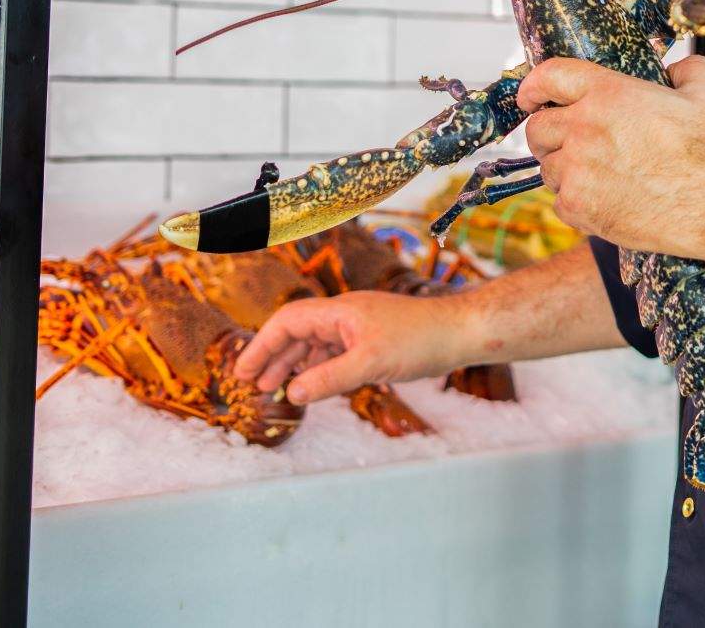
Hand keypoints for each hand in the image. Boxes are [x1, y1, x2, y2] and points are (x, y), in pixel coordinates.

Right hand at [230, 291, 468, 404]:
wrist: (461, 332)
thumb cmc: (420, 340)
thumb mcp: (370, 364)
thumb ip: (329, 379)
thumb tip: (293, 393)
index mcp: (340, 311)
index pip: (287, 322)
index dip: (262, 345)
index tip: (242, 371)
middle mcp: (346, 315)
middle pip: (297, 331)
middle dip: (273, 356)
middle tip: (252, 384)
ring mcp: (360, 326)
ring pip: (316, 342)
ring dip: (294, 363)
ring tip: (276, 387)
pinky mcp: (373, 339)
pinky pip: (335, 351)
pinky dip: (319, 366)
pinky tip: (313, 383)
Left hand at [516, 54, 704, 258]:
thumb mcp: (704, 94)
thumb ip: (685, 70)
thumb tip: (674, 68)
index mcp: (607, 93)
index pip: (548, 77)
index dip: (533, 86)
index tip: (530, 96)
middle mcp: (584, 127)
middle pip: (537, 128)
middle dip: (549, 134)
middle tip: (571, 143)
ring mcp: (577, 168)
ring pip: (548, 167)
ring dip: (566, 170)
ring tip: (598, 176)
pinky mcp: (578, 205)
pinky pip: (559, 202)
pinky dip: (577, 201)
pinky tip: (605, 200)